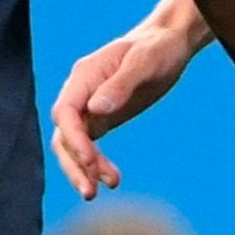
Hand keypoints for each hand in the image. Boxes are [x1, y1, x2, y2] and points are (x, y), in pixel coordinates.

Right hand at [49, 21, 202, 199]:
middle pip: (64, 134)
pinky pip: (90, 146)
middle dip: (73, 164)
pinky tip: (112, 180)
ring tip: (101, 191)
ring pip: (74, 144)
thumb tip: (96, 110)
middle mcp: (81, 93)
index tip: (90, 161)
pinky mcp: (103, 118)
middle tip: (89, 192)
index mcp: (84, 76)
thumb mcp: (144, 62)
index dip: (73, 139)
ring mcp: (90, 107)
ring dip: (83, 169)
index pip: (65, 112)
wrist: (170, 42)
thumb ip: (120, 84)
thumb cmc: (158, 47)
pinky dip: (96, 164)